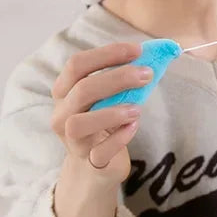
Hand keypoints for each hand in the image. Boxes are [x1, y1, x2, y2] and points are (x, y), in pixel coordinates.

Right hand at [50, 42, 150, 183]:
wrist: (96, 166)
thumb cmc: (105, 123)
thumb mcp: (109, 99)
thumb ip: (123, 80)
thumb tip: (154, 56)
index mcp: (65, 90)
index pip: (77, 64)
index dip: (107, 54)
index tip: (138, 50)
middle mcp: (62, 113)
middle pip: (82, 89)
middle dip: (117, 78)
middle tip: (147, 74)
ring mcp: (72, 140)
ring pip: (79, 123)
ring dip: (112, 112)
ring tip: (138, 108)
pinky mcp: (88, 162)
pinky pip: (99, 152)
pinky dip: (118, 139)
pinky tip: (133, 128)